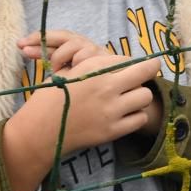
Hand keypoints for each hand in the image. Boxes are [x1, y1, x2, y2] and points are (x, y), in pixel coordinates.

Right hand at [3, 54, 161, 190]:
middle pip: (146, 71)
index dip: (131, 62)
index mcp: (92, 68)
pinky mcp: (113, 130)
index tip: (134, 65)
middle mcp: (105, 86)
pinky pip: (140, 118)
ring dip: (139, 95)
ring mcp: (111, 109)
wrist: (38, 132)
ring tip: (130, 97)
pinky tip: (126, 115)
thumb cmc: (50, 99)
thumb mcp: (69, 72)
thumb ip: (95, 67)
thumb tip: (123, 63)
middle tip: (152, 68)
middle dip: (151, 68)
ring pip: (145, 96)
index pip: (127, 59)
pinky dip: (135, 116)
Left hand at [18, 29, 110, 70]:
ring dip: (60, 57)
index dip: (37, 38)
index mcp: (74, 44)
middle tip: (25, 51)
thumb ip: (51, 59)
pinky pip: (85, 57)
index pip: (53, 37)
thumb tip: (25, 49)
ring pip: (72, 45)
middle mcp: (84, 44)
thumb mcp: (66, 69)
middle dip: (42, 42)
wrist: (118, 83)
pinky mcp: (104, 58)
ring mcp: (94, 50)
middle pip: (62, 36)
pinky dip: (76, 62)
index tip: (20, 44)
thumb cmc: (87, 79)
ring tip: (56, 71)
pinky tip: (72, 72)